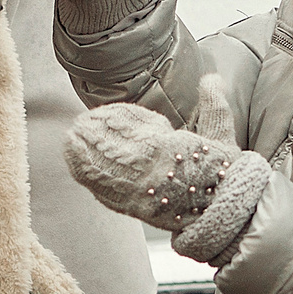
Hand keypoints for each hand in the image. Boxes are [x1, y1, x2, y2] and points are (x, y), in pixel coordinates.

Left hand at [63, 103, 237, 233]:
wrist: (221, 215)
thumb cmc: (222, 176)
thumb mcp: (222, 137)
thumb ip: (214, 105)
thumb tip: (212, 77)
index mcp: (170, 145)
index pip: (133, 124)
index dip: (115, 116)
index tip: (103, 113)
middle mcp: (150, 166)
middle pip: (111, 143)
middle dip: (92, 132)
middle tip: (79, 123)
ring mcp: (138, 188)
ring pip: (101, 164)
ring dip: (82, 151)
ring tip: (70, 137)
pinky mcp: (131, 206)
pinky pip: (100, 188)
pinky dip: (84, 173)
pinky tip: (74, 161)